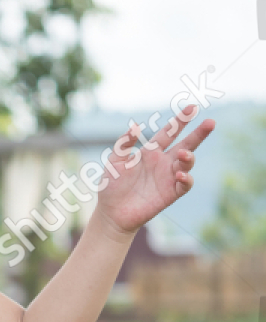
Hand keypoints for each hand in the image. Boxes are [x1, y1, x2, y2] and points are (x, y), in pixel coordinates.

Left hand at [95, 104, 214, 238]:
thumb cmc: (111, 187)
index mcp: (150, 152)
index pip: (169, 133)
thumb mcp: (114, 162)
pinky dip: (186, 179)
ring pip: (187, 164)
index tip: (192, 108)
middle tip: (210, 123)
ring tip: (184, 155)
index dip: (180, 121)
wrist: (111, 213)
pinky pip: (184, 185)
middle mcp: (163, 163)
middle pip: (186, 145)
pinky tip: (180, 175)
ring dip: (189, 158)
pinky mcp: (170, 194)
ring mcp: (168, 178)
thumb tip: (135, 126)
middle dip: (199, 134)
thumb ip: (124, 144)